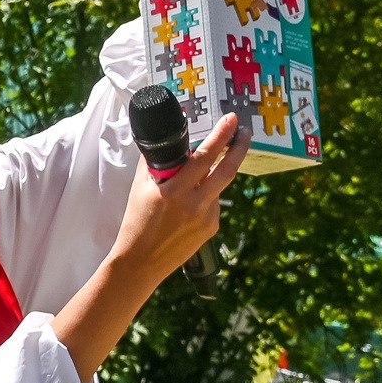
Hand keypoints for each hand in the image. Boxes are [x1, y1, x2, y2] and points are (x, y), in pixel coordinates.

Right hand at [111, 111, 249, 282]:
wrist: (141, 263)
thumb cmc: (136, 224)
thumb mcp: (139, 189)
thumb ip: (154, 165)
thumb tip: (167, 145)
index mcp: (175, 192)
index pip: (205, 157)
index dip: (221, 136)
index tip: (231, 120)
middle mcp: (195, 205)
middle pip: (228, 170)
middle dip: (239, 147)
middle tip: (245, 132)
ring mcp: (207, 218)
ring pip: (218, 186)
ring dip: (212, 176)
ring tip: (192, 181)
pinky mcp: (212, 228)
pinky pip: (214, 203)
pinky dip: (205, 196)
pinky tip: (187, 207)